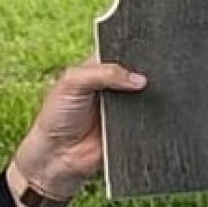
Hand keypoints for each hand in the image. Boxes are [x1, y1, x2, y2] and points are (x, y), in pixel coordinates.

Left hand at [11, 58, 147, 203]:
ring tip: (150, 93)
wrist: (57, 156)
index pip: (120, 52)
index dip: (132, 51)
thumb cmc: (57, 115)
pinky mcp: (131, 126)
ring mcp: (123, 106)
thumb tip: (138, 79)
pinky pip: (148, 119)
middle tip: (148, 75)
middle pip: (137, 72)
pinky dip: (150, 117)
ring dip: (148, 96)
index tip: (146, 51)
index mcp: (97, 68)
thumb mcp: (72, 82)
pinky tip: (150, 113)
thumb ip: (103, 73)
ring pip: (145, 96)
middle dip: (143, 73)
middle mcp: (112, 85)